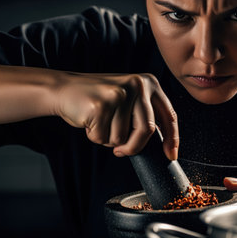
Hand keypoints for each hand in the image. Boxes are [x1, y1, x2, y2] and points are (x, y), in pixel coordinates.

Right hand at [53, 72, 178, 158]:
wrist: (64, 88)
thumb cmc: (97, 98)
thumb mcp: (129, 98)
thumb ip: (144, 114)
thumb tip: (161, 144)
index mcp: (149, 82)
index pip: (169, 115)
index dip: (173, 138)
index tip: (170, 154)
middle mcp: (138, 85)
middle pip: (148, 130)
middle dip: (134, 146)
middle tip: (121, 150)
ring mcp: (120, 94)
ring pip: (123, 137)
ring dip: (109, 139)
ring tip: (99, 122)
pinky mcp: (101, 106)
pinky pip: (103, 138)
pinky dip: (94, 136)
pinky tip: (89, 121)